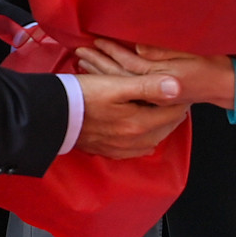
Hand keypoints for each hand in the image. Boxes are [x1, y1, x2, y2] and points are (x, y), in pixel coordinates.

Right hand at [73, 70, 188, 158]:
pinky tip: (141, 129)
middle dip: (173, 113)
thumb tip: (178, 87)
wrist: (51, 115)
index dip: (180, 99)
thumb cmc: (82, 96)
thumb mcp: (116, 85)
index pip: (172, 112)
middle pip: (165, 128)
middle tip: (177, 99)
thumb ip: (148, 86)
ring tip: (161, 111)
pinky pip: (136, 149)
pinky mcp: (108, 151)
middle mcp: (133, 141)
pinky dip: (144, 138)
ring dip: (160, 126)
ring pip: (152, 140)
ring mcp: (120, 149)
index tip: (184, 89)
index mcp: (139, 124)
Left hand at [76, 40, 235, 109]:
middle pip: (120, 76)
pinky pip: (128, 93)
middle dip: (99, 63)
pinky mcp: (156, 100)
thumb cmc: (210, 65)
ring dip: (101, 73)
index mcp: (161, 79)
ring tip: (83, 61)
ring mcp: (154, 98)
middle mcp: (154, 92)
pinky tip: (101, 77)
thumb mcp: (190, 54)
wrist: (225, 85)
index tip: (96, 41)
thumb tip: (138, 48)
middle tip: (80, 51)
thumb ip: (163, 52)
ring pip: (121, 85)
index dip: (112, 52)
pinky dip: (112, 83)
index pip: (129, 65)